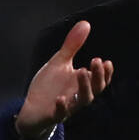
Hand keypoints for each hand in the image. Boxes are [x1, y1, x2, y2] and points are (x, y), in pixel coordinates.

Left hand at [17, 20, 113, 139]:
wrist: (32, 109)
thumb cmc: (50, 86)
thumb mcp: (60, 63)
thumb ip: (72, 46)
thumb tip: (86, 23)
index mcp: (81, 84)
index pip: (99, 80)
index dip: (105, 73)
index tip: (107, 62)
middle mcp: (77, 96)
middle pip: (94, 90)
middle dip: (97, 76)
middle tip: (96, 60)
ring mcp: (66, 107)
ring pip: (81, 101)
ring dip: (84, 87)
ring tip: (82, 71)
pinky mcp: (52, 115)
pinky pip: (60, 114)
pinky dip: (61, 108)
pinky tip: (60, 99)